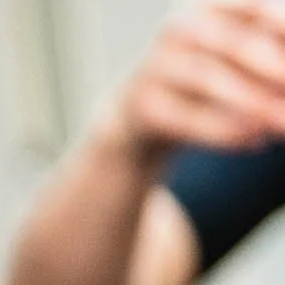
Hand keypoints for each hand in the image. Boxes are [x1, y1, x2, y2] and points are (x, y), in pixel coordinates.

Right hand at [112, 1, 284, 156]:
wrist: (143, 107)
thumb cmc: (210, 71)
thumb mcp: (239, 49)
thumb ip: (271, 48)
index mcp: (210, 6)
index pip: (256, 7)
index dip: (284, 27)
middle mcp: (179, 28)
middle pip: (238, 46)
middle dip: (277, 71)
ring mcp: (156, 66)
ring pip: (213, 82)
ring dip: (257, 106)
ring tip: (284, 125)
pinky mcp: (145, 106)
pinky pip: (191, 119)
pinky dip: (227, 132)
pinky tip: (256, 141)